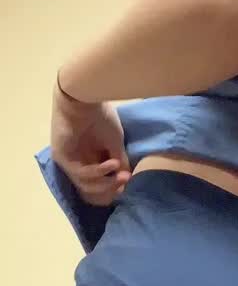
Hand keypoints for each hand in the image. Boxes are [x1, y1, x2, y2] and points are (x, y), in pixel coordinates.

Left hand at [50, 79, 131, 205]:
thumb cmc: (101, 115)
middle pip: (92, 188)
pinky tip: (112, 164)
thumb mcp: (115, 143)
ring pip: (86, 185)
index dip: (114, 187)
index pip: (99, 183)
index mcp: (89, 158)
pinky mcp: (61, 157)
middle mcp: (77, 161)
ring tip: (121, 175)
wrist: (84, 97)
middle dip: (111, 188)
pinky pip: (81, 173)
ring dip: (106, 183)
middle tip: (125, 181)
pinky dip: (98, 172)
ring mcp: (68, 160)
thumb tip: (125, 180)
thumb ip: (119, 163)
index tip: (128, 181)